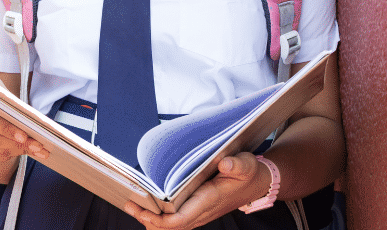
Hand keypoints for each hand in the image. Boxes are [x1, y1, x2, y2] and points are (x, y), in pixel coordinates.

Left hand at [123, 152, 270, 229]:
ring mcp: (199, 213)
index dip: (160, 220)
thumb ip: (236, 164)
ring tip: (133, 206)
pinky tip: (147, 208)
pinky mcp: (197, 210)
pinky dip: (160, 217)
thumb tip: (224, 163)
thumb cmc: (249, 172)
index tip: (143, 211)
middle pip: (171, 226)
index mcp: (209, 200)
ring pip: (172, 225)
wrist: (257, 183)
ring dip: (152, 219)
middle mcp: (202, 211)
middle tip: (129, 204)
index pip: (181, 219)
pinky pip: (176, 220)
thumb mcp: (245, 164)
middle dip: (148, 219)